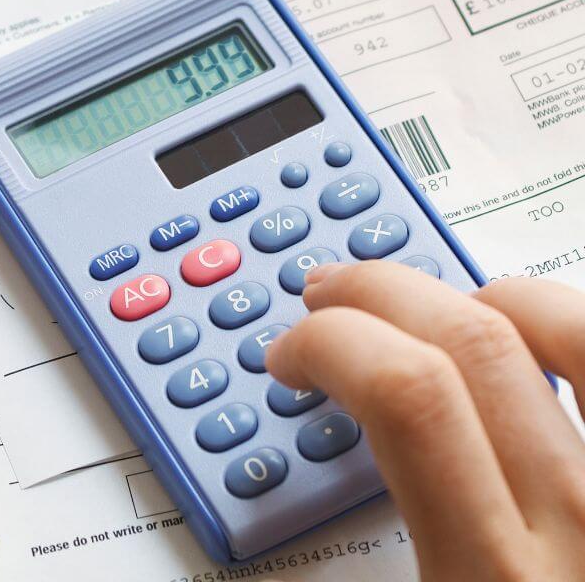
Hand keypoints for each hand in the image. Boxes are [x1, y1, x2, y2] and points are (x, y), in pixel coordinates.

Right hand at [267, 261, 584, 580]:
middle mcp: (570, 513)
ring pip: (562, 324)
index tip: (293, 357)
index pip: (403, 395)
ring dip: (469, 292)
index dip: (328, 343)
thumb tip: (288, 515)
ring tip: (420, 296)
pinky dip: (555, 321)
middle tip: (327, 298)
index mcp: (489, 574)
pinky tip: (522, 330)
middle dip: (373, 292)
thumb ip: (356, 571)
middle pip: (467, 337)